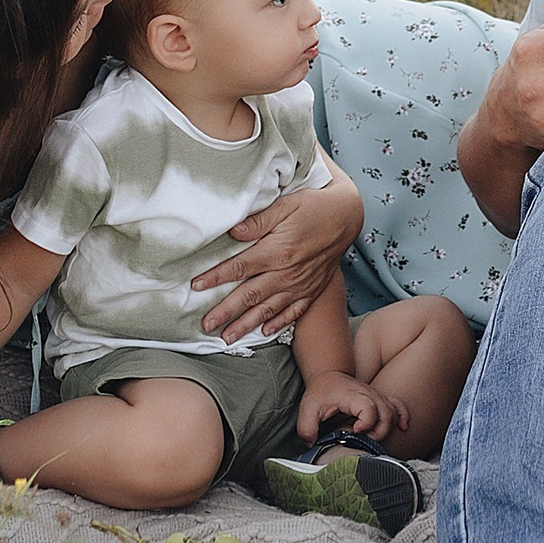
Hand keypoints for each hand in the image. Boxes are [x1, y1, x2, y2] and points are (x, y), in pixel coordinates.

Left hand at [192, 171, 358, 341]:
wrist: (347, 216)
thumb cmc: (314, 206)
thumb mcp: (285, 205)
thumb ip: (258, 221)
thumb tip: (232, 232)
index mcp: (277, 250)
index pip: (239, 268)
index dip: (215, 278)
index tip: (196, 286)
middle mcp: (287, 272)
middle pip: (249, 296)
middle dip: (225, 312)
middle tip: (205, 325)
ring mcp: (300, 284)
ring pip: (268, 309)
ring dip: (246, 325)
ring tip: (227, 337)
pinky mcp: (312, 289)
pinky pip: (294, 311)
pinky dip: (278, 323)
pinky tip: (264, 331)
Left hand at [299, 369, 401, 445]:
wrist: (328, 375)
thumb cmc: (320, 392)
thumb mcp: (306, 409)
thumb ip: (306, 428)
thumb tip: (312, 445)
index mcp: (352, 395)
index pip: (369, 409)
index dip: (366, 424)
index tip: (355, 431)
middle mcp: (368, 394)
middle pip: (386, 414)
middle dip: (378, 432)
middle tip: (362, 439)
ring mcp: (376, 396)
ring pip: (393, 413)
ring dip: (387, 428)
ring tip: (371, 437)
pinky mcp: (380, 399)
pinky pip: (398, 405)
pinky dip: (403, 416)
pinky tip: (403, 427)